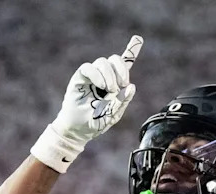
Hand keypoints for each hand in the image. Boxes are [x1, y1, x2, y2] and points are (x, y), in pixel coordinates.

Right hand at [31, 35, 142, 172]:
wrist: (77, 132)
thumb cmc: (94, 124)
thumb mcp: (114, 115)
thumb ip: (123, 101)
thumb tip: (131, 86)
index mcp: (113, 83)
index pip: (122, 64)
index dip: (131, 50)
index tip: (138, 39)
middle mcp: (102, 77)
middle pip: (113, 59)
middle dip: (121, 69)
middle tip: (122, 85)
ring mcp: (90, 77)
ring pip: (102, 62)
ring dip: (109, 75)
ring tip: (110, 91)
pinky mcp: (79, 79)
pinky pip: (88, 68)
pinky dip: (97, 75)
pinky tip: (101, 86)